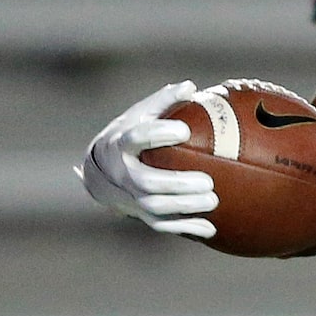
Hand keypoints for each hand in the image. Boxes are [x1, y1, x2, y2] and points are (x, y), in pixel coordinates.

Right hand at [77, 80, 218, 236]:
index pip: (136, 138)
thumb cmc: (130, 136)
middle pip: (146, 182)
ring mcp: (130, 197)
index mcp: (122, 143)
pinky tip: (211, 229)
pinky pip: (162, 225)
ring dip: (185, 207)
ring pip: (155, 207)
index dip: (158, 134)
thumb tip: (191, 86)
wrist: (101, 171)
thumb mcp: (141, 114)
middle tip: (207, 180)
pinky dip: (186, 228)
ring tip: (214, 200)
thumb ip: (165, 100)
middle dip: (178, 183)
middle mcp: (122, 172)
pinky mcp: (141, 214)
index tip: (184, 131)